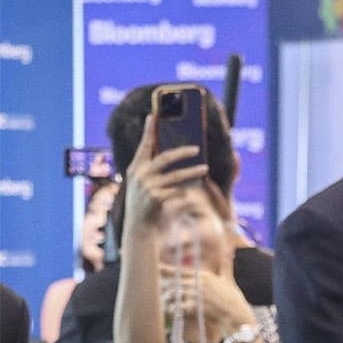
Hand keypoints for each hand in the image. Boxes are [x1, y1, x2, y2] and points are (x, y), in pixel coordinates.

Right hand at [122, 115, 208, 232]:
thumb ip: (153, 169)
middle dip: (182, 152)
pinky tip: (195, 196)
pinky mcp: (156, 199)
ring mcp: (147, 187)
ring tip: (205, 168)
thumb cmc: (146, 202)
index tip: (153, 116)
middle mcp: (140, 175)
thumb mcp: (145, 183)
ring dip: (192, 172)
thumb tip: (173, 153)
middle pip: (165, 158)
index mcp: (136, 168)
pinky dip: (188, 193)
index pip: (144, 146)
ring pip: (176, 176)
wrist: (140, 226)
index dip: (149, 131)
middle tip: (197, 148)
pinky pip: (178, 192)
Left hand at [160, 264, 254, 336]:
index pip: (179, 271)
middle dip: (165, 290)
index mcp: (204, 275)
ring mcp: (195, 294)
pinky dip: (173, 309)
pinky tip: (173, 312)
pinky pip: (176, 307)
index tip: (156, 268)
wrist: (237, 315)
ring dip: (168, 300)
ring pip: (173, 295)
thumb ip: (226, 267)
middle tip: (159, 294)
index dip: (165, 270)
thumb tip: (230, 253)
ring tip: (166, 305)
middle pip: (173, 284)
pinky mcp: (193, 306)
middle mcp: (197, 283)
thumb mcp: (230, 280)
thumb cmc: (234, 300)